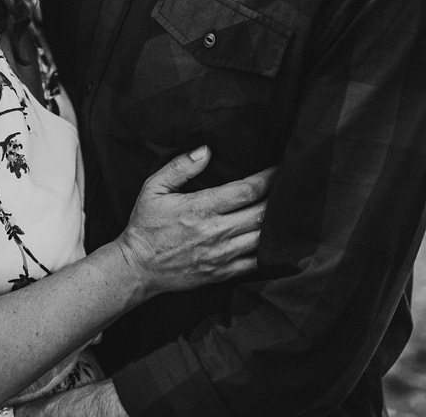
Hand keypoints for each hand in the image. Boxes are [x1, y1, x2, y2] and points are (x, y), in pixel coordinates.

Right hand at [113, 147, 271, 295]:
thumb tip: (205, 151)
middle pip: (262, 214)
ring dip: (276, 225)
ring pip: (263, 239)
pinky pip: (255, 263)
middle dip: (279, 199)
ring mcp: (221, 255)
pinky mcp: (222, 274)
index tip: (280, 169)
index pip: (246, 190)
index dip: (268, 178)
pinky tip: (272, 241)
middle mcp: (215, 231)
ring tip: (285, 213)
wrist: (137, 267)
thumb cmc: (145, 225)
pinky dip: (268, 251)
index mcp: (201, 208)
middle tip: (288, 189)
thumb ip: (180, 168)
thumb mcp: (153, 189)